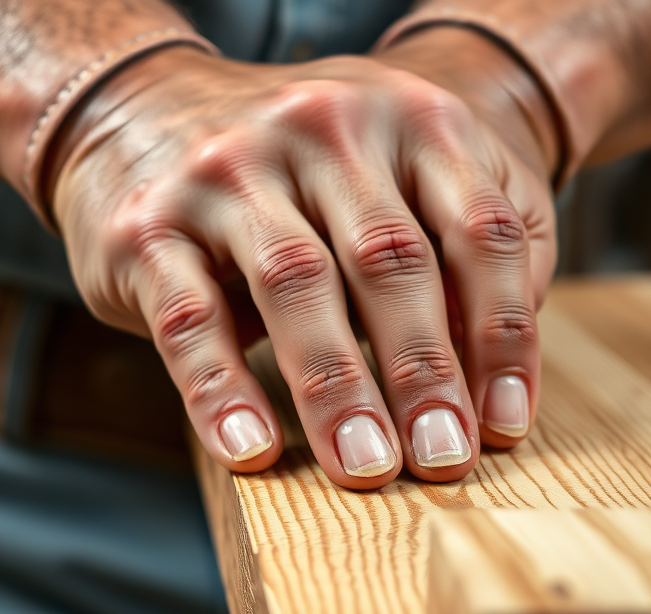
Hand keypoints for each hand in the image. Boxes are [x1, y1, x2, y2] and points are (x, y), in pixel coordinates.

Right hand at [51, 32, 557, 488]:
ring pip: (295, 282)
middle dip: (422, 371)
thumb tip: (495, 379)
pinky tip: (251, 448)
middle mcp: (320, 129)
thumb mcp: (404, 177)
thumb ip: (465, 254)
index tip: (502, 426)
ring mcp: (228, 171)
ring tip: (365, 465)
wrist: (148, 111)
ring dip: (336, 387)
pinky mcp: (150, 227)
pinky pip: (191, 318)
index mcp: (406, 120)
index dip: (501, 336)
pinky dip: (222, 390)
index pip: (479, 232)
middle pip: (389, 258)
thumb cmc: (305, 176)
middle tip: (442, 459)